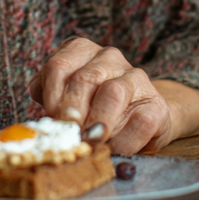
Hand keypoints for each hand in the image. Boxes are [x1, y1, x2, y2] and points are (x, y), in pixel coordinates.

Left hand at [29, 38, 174, 154]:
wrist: (141, 117)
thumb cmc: (94, 108)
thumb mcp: (67, 98)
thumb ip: (51, 102)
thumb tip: (42, 125)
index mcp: (82, 50)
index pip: (60, 65)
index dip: (52, 95)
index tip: (51, 119)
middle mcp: (109, 57)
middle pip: (85, 79)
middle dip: (73, 111)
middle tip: (69, 133)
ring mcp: (135, 77)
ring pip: (113, 93)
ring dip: (98, 122)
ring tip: (90, 141)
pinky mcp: (156, 104)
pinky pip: (140, 121)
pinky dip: (124, 140)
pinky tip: (114, 149)